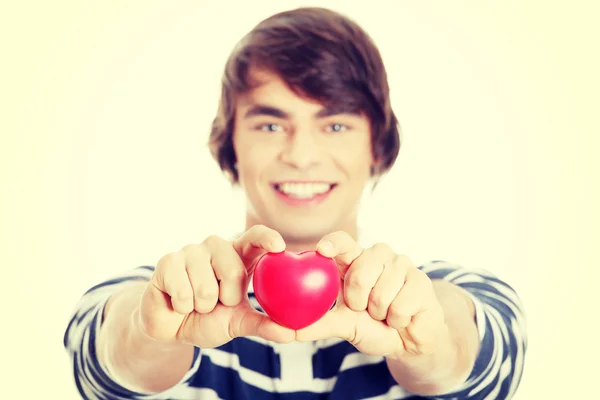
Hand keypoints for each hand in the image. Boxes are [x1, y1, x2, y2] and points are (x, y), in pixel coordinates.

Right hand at [138, 225, 294, 348]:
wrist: (172, 328)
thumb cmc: (210, 318)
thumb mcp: (239, 322)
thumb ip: (264, 325)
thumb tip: (291, 334)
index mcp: (238, 255)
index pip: (255, 236)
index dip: (267, 238)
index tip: (279, 247)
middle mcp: (217, 247)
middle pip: (233, 269)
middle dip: (226, 298)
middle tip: (217, 302)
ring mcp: (191, 250)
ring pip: (206, 286)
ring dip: (202, 305)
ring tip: (196, 302)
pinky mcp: (168, 260)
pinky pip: (183, 290)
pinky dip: (183, 306)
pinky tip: (178, 302)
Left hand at [295, 231, 447, 358]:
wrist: (407, 342)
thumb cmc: (372, 326)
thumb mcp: (342, 325)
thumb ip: (317, 323)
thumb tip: (287, 328)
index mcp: (355, 260)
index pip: (342, 242)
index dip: (333, 243)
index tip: (322, 251)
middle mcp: (377, 256)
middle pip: (360, 272)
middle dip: (359, 300)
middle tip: (366, 308)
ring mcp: (401, 264)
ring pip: (381, 291)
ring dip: (380, 313)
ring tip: (385, 313)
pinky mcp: (421, 280)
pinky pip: (401, 304)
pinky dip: (398, 319)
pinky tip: (403, 316)